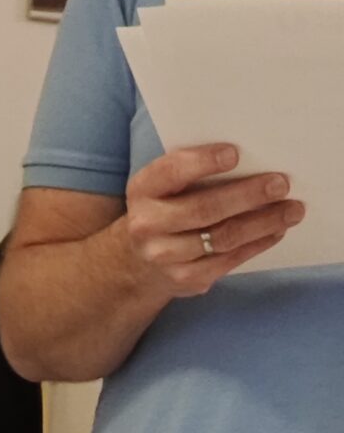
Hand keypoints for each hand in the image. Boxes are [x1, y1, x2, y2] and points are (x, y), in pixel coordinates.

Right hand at [123, 144, 303, 296]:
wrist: (140, 262)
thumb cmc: (165, 208)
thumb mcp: (164, 184)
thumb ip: (192, 170)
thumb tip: (250, 159)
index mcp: (144, 190)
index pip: (172, 172)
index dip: (203, 162)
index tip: (235, 153)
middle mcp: (148, 225)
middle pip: (204, 209)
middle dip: (247, 195)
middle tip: (280, 184)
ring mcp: (166, 257)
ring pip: (223, 238)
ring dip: (263, 222)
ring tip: (291, 210)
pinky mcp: (187, 279)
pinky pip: (229, 261)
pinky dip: (257, 244)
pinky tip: (276, 231)